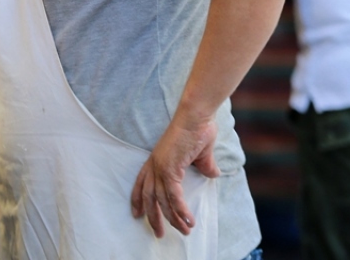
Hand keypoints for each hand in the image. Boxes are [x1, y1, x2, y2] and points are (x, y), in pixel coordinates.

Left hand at [130, 115, 219, 237]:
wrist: (196, 116)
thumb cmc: (198, 128)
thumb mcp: (200, 153)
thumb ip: (204, 165)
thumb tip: (212, 173)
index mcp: (156, 159)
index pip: (142, 183)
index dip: (138, 199)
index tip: (137, 214)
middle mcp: (154, 164)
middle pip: (148, 196)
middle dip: (153, 217)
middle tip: (158, 233)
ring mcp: (160, 167)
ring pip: (162, 200)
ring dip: (173, 218)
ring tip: (184, 231)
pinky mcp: (170, 169)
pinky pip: (173, 196)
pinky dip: (181, 210)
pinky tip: (188, 221)